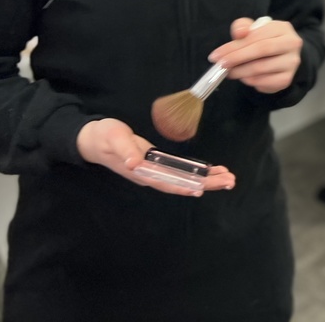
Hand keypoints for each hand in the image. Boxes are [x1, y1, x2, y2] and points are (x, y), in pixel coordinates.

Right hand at [76, 118, 235, 195]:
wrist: (94, 139)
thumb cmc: (104, 137)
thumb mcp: (114, 139)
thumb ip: (125, 151)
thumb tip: (135, 164)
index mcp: (142, 172)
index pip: (168, 182)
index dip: (185, 186)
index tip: (204, 188)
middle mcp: (151, 175)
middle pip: (182, 183)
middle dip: (206, 183)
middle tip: (230, 181)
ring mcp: (155, 170)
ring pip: (185, 179)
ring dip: (207, 179)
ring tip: (228, 178)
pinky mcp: (157, 163)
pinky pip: (181, 171)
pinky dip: (197, 171)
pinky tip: (211, 172)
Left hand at [209, 17, 303, 93]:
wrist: (280, 57)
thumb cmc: (263, 40)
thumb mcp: (252, 29)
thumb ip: (242, 27)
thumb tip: (239, 33)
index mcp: (282, 27)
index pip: (256, 36)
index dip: (234, 46)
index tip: (216, 55)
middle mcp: (292, 44)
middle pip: (261, 50)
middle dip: (236, 58)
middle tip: (220, 65)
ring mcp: (291, 62)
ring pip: (261, 68)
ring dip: (240, 72)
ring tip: (229, 72)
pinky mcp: (287, 79)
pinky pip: (264, 82)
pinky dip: (250, 81)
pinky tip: (244, 77)